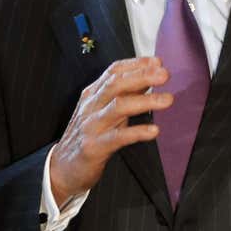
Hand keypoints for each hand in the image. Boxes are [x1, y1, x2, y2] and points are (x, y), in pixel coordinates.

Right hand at [48, 58, 170, 205]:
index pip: (113, 71)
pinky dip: (137, 132)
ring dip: (145, 101)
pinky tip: (154, 131)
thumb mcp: (105, 112)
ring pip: (118, 107)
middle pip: (116, 84)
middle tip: (164, 75)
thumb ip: (124, 96)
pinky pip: (117, 137)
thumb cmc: (88, 137)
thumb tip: (148, 79)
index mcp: (92, 95)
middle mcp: (91, 106)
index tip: (157, 62)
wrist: (63, 168)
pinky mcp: (94, 147)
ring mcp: (91, 126)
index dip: (136, 64)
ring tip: (167, 100)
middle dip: (141, 76)